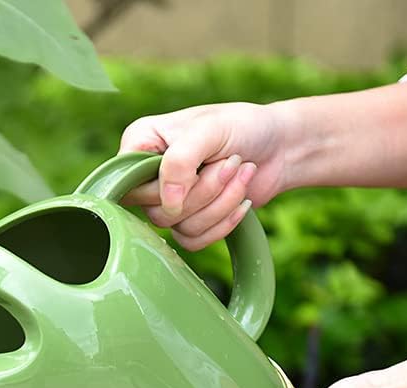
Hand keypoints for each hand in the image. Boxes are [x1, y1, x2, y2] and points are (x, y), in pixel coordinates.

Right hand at [119, 102, 289, 249]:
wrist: (279, 145)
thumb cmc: (241, 126)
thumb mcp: (209, 130)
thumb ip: (180, 162)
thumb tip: (169, 205)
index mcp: (140, 143)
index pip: (128, 182)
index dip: (162, 186)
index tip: (196, 170)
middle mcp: (148, 175)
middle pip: (157, 210)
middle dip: (204, 191)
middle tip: (231, 162)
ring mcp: (167, 201)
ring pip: (179, 227)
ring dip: (220, 203)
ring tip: (242, 173)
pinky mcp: (188, 221)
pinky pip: (193, 242)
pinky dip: (223, 223)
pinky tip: (242, 201)